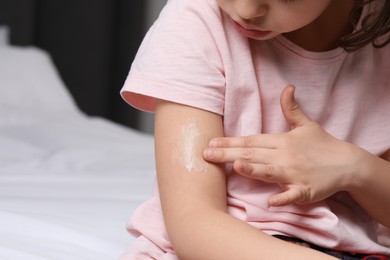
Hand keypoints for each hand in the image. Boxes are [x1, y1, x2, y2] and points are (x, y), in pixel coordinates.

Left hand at [203, 85, 361, 205]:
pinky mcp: (306, 190)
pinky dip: (283, 198)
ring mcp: (295, 173)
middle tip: (206, 154)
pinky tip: (270, 201)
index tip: (211, 142)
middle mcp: (285, 156)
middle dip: (228, 154)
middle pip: (253, 154)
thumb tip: (287, 87)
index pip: (251, 140)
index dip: (231, 141)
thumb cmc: (322, 144)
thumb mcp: (306, 124)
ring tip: (235, 165)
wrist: (348, 164)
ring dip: (253, 169)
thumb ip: (291, 108)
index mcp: (282, 141)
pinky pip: (293, 195)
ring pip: (270, 171)